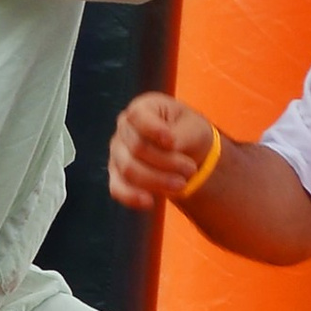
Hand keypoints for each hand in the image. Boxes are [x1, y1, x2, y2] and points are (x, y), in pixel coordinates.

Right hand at [111, 92, 218, 211]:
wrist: (189, 154)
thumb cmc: (190, 134)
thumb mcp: (193, 128)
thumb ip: (179, 135)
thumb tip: (170, 147)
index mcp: (143, 108)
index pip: (138, 116)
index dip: (153, 129)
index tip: (172, 141)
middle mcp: (125, 128)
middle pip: (137, 148)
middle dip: (167, 162)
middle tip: (191, 169)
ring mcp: (118, 152)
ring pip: (129, 170)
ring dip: (157, 180)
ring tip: (182, 183)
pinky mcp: (118, 175)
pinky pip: (118, 188)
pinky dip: (132, 196)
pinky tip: (149, 202)